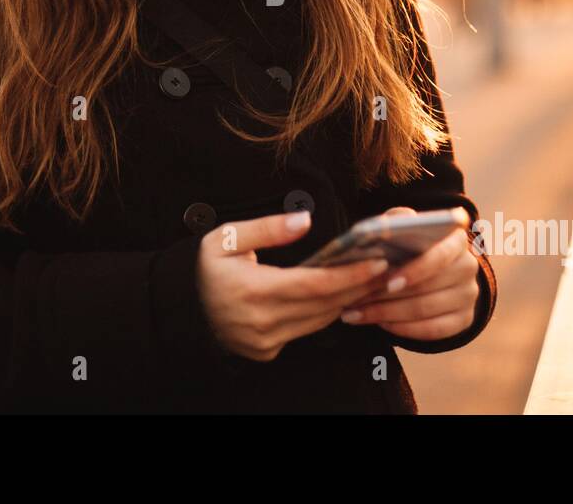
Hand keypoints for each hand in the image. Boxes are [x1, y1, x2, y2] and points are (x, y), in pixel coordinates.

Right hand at [196, 210, 391, 361]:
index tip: (377, 261)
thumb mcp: (226, 238)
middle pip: (325, 305)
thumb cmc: (205, 270)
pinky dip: (326, 312)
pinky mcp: (267, 350)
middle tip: (389, 268)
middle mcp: (261, 322)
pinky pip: (306, 330)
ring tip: (373, 279)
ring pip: (320, 320)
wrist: (183, 310)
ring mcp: (265, 341)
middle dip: (359, 286)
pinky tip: (343, 294)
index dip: (349, 274)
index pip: (314, 285)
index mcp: (252, 291)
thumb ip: (267, 228)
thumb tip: (304, 221)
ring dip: (348, 300)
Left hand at [339, 206, 480, 340]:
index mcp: (456, 239)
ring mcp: (469, 295)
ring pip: (425, 311)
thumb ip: (399, 220)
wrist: (432, 270)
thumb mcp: (406, 229)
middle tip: (356, 300)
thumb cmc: (411, 246)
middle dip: (387, 296)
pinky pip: (433, 330)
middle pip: (428, 287)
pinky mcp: (464, 319)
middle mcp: (468, 267)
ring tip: (357, 313)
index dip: (413, 271)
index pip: (439, 257)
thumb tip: (393, 224)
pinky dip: (404, 329)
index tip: (387, 283)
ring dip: (387, 314)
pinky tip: (381, 324)